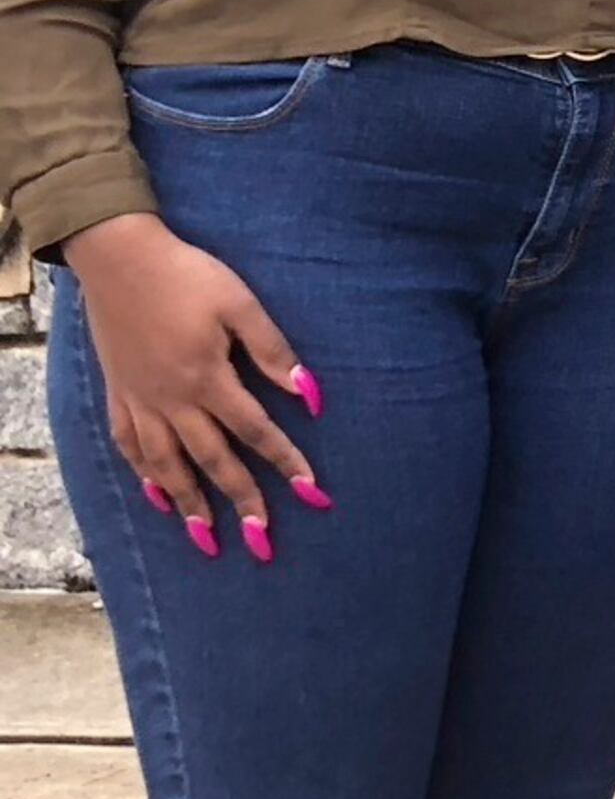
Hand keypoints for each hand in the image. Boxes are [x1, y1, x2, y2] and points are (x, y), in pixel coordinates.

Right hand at [61, 213, 325, 562]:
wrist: (119, 259)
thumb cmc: (188, 276)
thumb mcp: (241, 304)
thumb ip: (273, 352)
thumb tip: (311, 395)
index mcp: (208, 378)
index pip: (256, 432)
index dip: (287, 463)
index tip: (311, 493)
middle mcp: (173, 400)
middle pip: (213, 461)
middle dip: (241, 501)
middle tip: (263, 539)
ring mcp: (141, 401)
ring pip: (167, 465)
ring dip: (190, 503)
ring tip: (207, 538)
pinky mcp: (118, 395)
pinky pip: (130, 447)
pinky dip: (146, 475)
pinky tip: (158, 495)